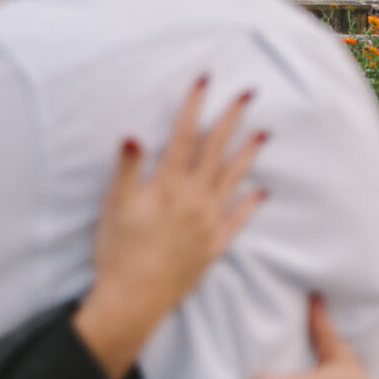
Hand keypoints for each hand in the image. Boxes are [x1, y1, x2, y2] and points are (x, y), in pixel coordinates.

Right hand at [70, 77, 266, 378]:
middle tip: (247, 94)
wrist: (134, 298)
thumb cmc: (118, 250)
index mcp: (168, 184)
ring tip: (263, 133)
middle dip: (231, 119)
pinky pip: (238, 219)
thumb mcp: (114, 205)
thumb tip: (133, 135)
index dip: (194, 105)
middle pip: (216, 150)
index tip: (205, 81)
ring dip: (248, 154)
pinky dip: (250, 203)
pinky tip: (261, 191)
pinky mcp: (215, 245)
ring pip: (233, 179)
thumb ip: (127, 169)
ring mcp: (209, 222)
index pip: (184, 135)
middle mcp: (194, 199)